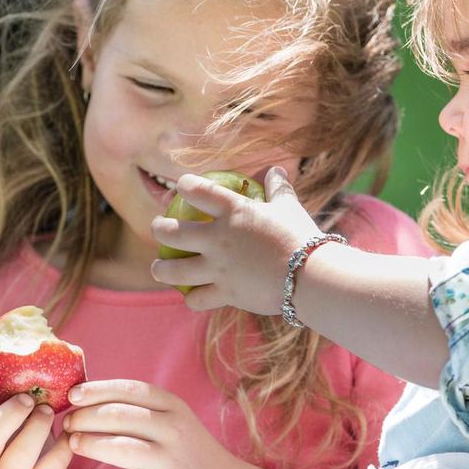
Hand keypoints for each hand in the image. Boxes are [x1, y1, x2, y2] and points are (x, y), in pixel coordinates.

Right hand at [0, 372, 77, 468]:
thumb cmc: (33, 453)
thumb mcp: (19, 426)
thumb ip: (20, 400)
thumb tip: (40, 355)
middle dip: (9, 414)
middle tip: (29, 399)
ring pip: (16, 456)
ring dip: (37, 428)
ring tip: (51, 413)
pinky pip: (49, 468)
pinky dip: (64, 446)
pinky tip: (70, 435)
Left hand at [63, 379, 247, 468]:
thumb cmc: (191, 454)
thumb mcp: (175, 422)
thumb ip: (141, 411)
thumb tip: (90, 398)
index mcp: (174, 407)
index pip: (129, 390)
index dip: (96, 390)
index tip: (73, 395)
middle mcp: (174, 430)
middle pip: (120, 416)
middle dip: (86, 417)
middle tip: (68, 423)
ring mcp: (172, 462)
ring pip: (121, 448)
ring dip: (91, 444)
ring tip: (73, 444)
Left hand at [149, 166, 321, 314]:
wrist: (311, 276)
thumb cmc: (302, 237)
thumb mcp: (289, 207)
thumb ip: (278, 188)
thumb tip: (276, 170)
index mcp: (234, 211)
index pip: (198, 190)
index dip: (185, 185)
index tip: (181, 186)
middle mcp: (218, 238)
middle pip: (172, 232)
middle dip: (159, 229)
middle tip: (158, 229)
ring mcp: (218, 268)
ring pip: (174, 271)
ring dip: (161, 269)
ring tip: (157, 268)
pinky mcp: (225, 293)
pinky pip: (198, 299)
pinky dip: (192, 299)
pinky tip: (191, 297)